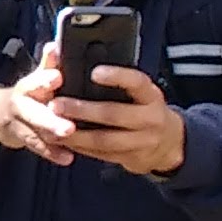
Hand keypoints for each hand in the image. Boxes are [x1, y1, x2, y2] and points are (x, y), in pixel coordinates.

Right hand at [0, 54, 77, 165]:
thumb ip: (48, 64)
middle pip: (33, 112)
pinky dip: (51, 153)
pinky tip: (67, 158)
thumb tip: (57, 43)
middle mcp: (20, 105)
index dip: (44, 80)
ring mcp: (18, 124)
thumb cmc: (28, 93)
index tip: (57, 78)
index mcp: (27, 87)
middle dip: (50, 120)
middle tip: (68, 127)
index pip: (35, 81)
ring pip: (34, 132)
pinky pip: (36, 147)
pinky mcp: (20, 139)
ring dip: (50, 137)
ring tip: (68, 140)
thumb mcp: (35, 79)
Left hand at [46, 61, 188, 176]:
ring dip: (76, 134)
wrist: (170, 143)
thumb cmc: (146, 108)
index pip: (137, 82)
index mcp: (151, 96)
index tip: (94, 72)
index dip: (117, 76)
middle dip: (82, 110)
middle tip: (55, 104)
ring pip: (105, 140)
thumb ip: (121, 82)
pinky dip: (80, 147)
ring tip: (52, 127)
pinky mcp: (130, 158)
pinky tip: (62, 140)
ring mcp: (142, 141)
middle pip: (114, 114)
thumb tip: (87, 62)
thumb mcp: (142, 93)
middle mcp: (150, 118)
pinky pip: (101, 154)